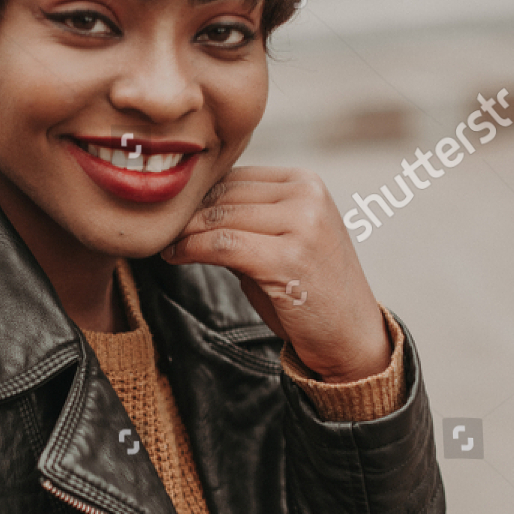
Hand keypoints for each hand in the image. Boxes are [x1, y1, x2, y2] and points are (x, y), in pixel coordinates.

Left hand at [162, 166, 390, 382]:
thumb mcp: (281, 241)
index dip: (199, 196)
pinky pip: (222, 245)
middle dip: (188, 214)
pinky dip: (191, 249)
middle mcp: (308, 196)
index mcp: (307, 183)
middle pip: (224, 194)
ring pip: (220, 217)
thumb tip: (188, 207)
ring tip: (168, 245)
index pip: (235, 177)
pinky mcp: (288, 258)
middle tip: (162, 231)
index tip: (174, 216)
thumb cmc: (310, 291)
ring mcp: (303, 224)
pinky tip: (176, 256)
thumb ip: (245, 219)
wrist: (350, 336)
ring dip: (185, 232)